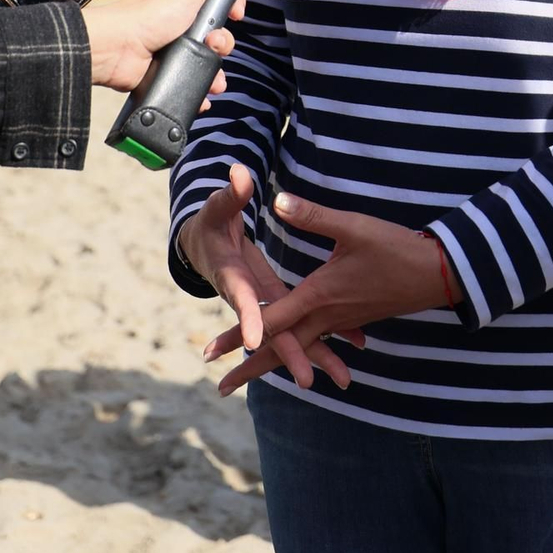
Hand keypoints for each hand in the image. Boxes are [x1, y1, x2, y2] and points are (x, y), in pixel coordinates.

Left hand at [81, 0, 246, 90]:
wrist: (117, 50)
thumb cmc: (146, 17)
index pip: (218, 1)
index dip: (231, 8)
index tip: (236, 15)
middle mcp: (181, 21)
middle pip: (217, 32)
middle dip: (223, 41)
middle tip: (213, 42)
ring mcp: (174, 45)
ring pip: (207, 57)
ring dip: (215, 67)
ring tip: (210, 70)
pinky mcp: (168, 67)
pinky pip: (191, 75)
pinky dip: (201, 83)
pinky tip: (205, 90)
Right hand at [179, 165, 359, 394]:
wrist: (200, 246)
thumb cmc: (209, 223)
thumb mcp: (216, 207)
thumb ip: (230, 193)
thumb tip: (239, 172)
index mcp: (232, 275)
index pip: (241, 297)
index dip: (248, 317)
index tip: (255, 339)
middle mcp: (248, 296)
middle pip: (269, 329)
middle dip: (289, 353)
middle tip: (309, 380)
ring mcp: (265, 302)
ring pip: (289, 332)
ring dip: (313, 354)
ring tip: (344, 378)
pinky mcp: (278, 301)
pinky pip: (300, 323)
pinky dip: (322, 336)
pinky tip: (352, 345)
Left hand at [209, 191, 450, 396]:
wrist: (436, 275)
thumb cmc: (395, 249)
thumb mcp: (353, 227)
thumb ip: (314, 217)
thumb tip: (277, 201)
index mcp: (319, 296)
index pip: (270, 321)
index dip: (237, 334)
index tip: (209, 352)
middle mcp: (326, 315)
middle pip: (280, 348)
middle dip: (249, 369)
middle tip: (220, 388)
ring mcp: (341, 320)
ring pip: (300, 347)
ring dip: (274, 364)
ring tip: (249, 377)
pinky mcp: (353, 318)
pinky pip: (320, 340)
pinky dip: (303, 350)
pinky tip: (302, 353)